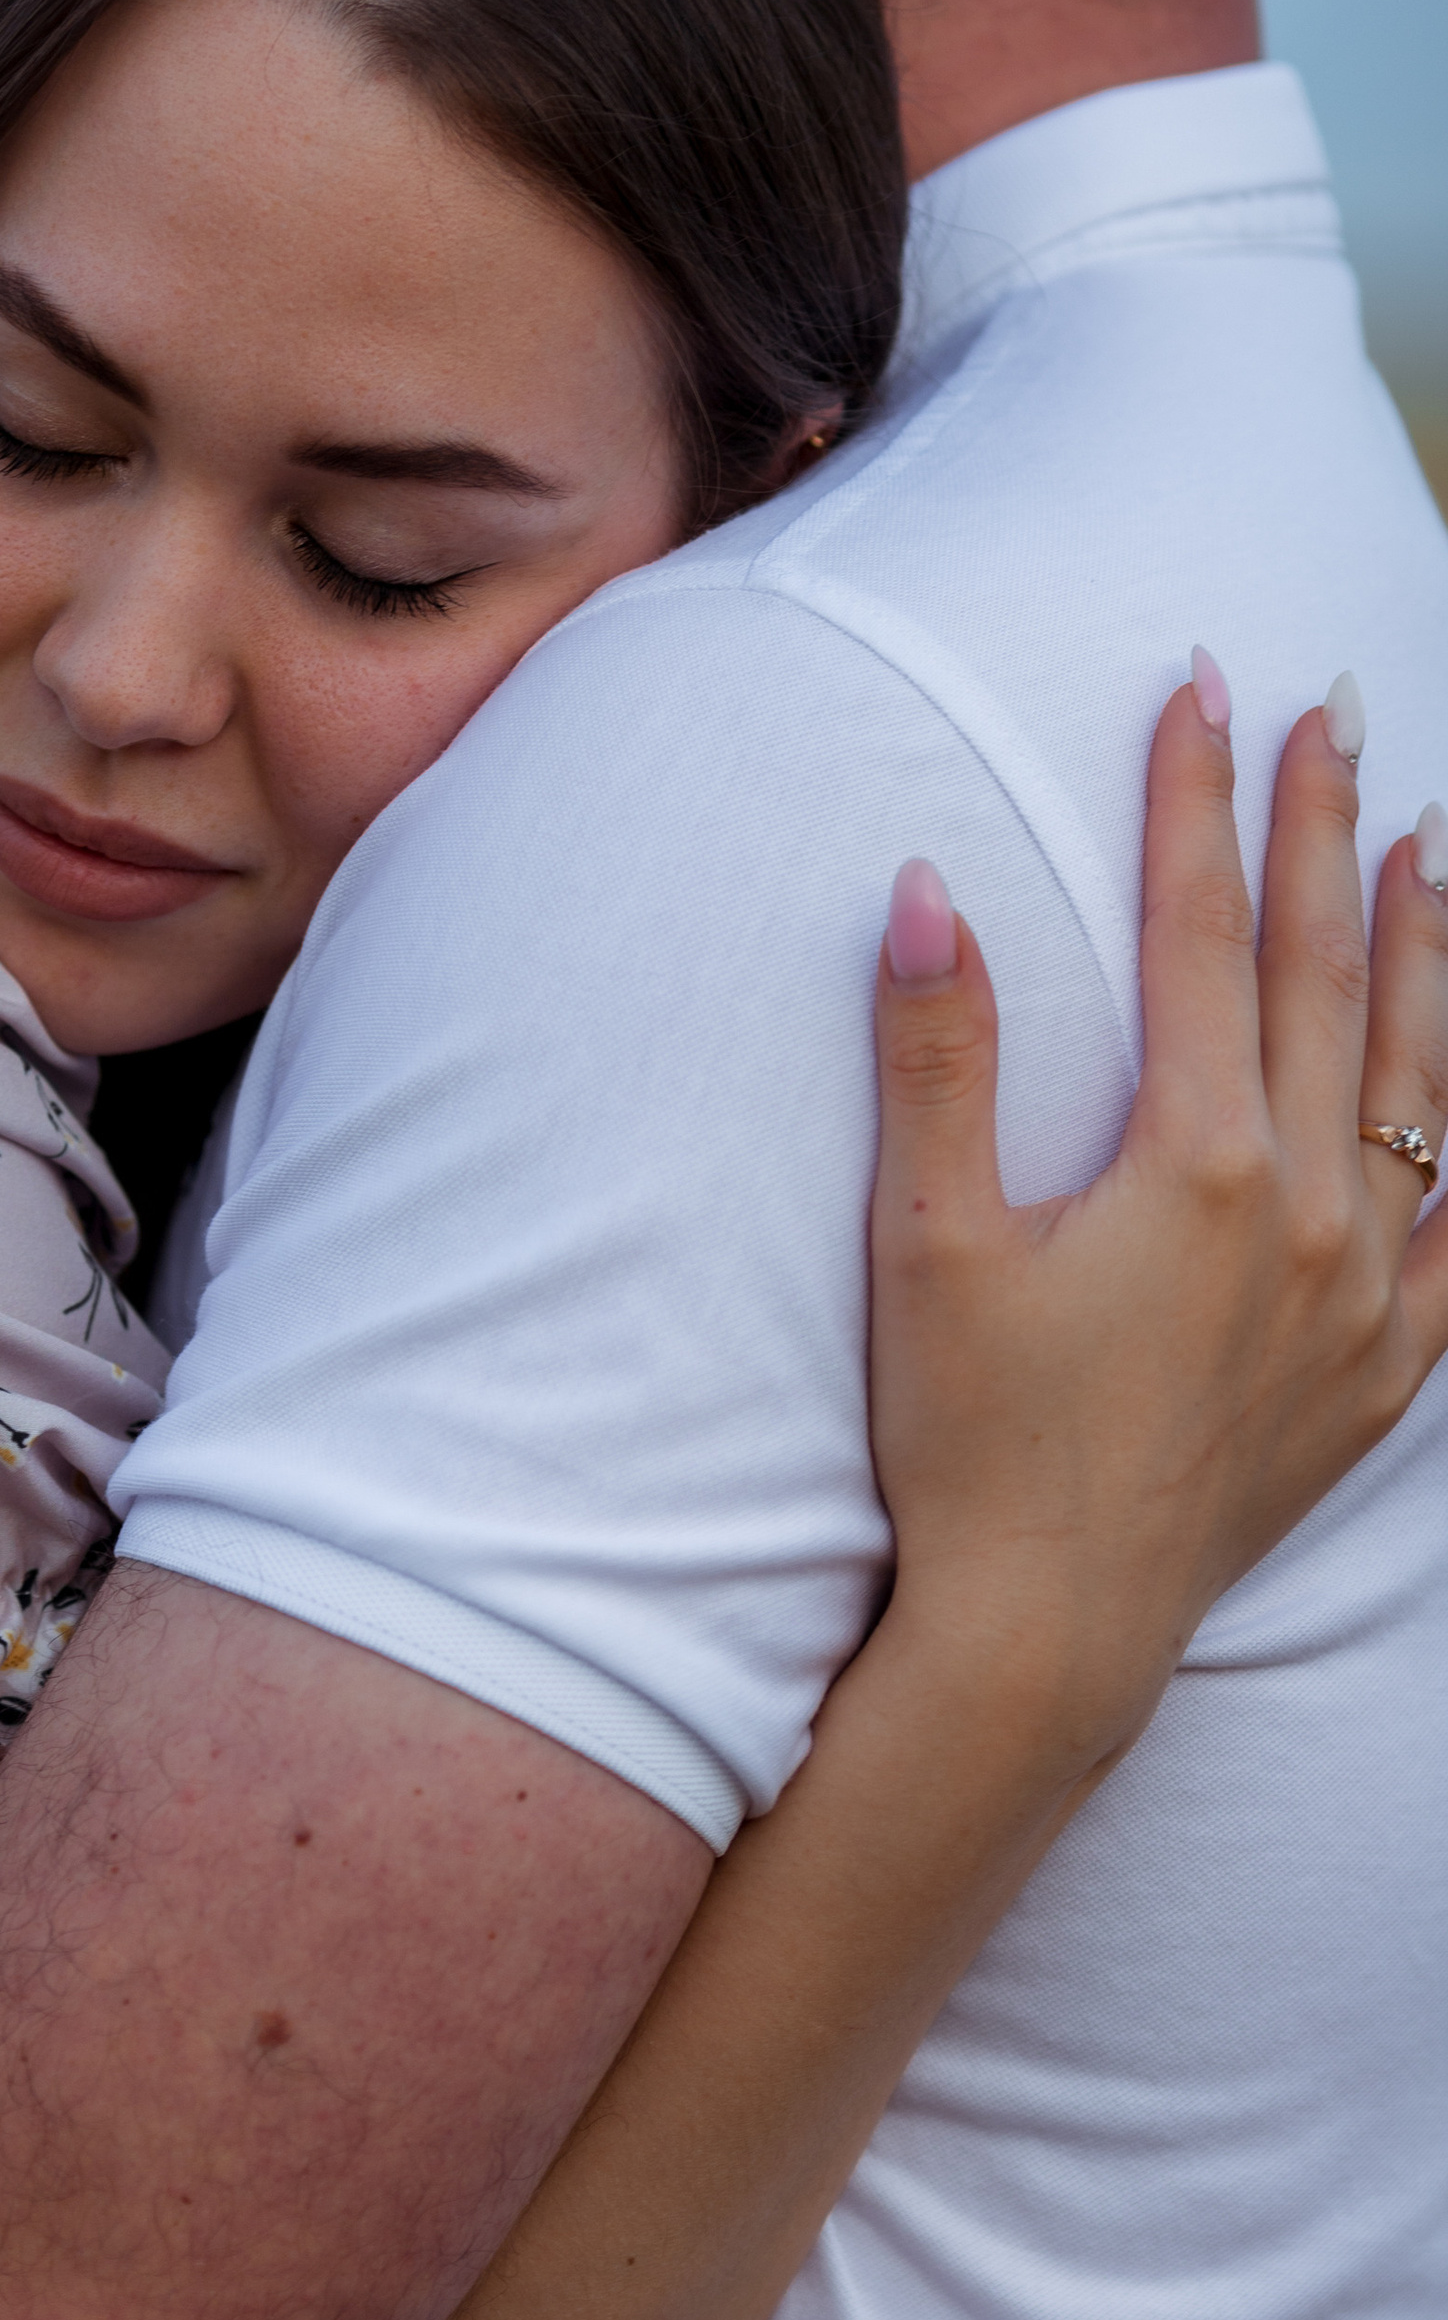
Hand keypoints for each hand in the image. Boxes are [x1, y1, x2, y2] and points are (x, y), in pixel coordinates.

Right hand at [868, 675, 1447, 1781]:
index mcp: (1196, 1164)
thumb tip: (922, 888)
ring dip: (1428, 951)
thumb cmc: (970, 1441)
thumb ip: (935, 1059)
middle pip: (1329, 976)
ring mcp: (1363, 1295)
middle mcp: (1308, 1211)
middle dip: (1323, 831)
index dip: (1195, 800)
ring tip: (1431, 847)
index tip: (1201, 688)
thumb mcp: (927, 1244)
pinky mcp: (1381, 1372)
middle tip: (1330, 713)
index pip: (1199, 933)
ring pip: (1424, 1083)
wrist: (1049, 1631)